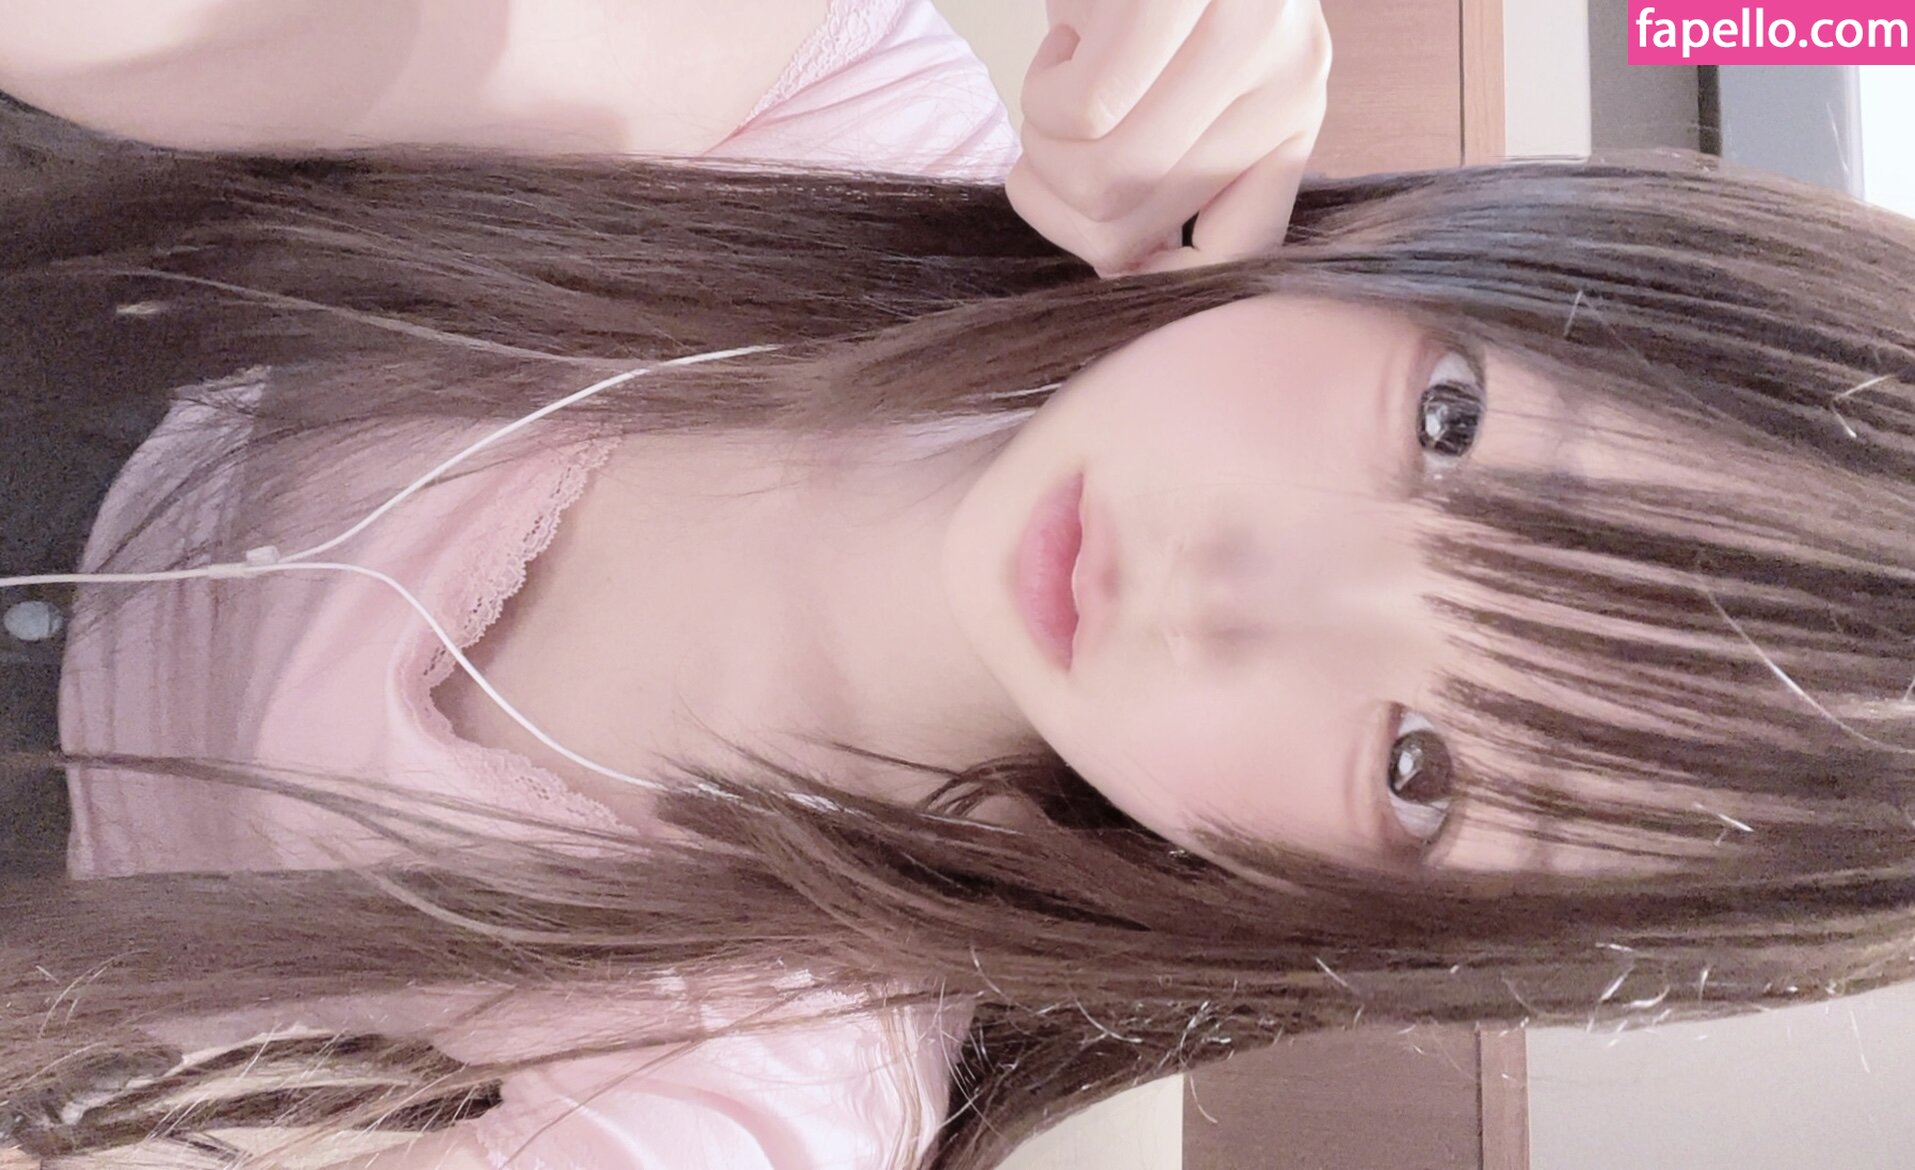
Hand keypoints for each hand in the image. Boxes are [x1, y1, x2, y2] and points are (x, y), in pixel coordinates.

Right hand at [1006, 0, 1330, 277]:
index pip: (1235, 259)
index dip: (1141, 275)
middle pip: (1129, 232)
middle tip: (1052, 121)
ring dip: (1042, 137)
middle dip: (1055, 193)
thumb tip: (1118, 266)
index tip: (1092, 249)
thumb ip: (1175, 165)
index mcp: (1291, 114)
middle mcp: (1290, 79)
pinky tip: (1066, 33)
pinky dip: (1043, 87)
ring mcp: (1246, 35)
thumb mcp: (1179, 76)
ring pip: (1104, 178)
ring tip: (1064, 70)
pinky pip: (1086, 110)